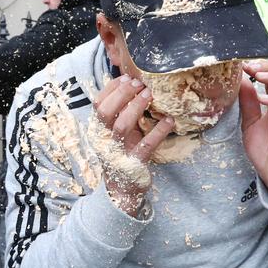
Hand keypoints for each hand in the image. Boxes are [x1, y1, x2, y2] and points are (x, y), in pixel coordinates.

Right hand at [90, 75, 174, 215]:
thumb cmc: (121, 154)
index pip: (97, 104)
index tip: (126, 78)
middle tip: (138, 84)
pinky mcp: (134, 163)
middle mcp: (105, 140)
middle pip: (105, 113)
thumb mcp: (115, 134)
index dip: (111, 89)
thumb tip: (130, 86)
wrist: (122, 189)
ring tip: (149, 94)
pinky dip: (159, 131)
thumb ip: (118, 114)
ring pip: (122, 127)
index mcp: (99, 130)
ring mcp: (119, 152)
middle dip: (121, 95)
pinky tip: (169, 120)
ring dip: (135, 108)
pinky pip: (147, 145)